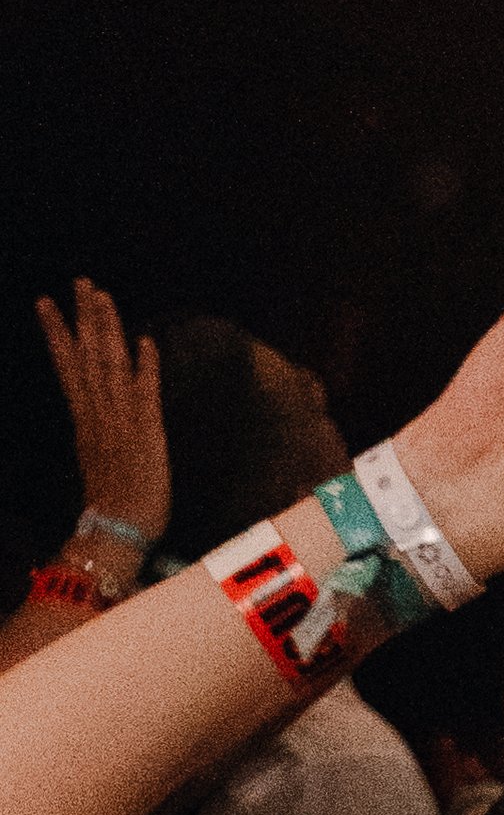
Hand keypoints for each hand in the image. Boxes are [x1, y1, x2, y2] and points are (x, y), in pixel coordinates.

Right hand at [36, 278, 169, 543]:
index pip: (68, 367)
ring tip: (102, 295)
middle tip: (81, 281)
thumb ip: (94, 436)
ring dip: (107, 329)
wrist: (118, 533)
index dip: (58, 333)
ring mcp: (120, 422)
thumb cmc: (112, 507)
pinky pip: (145, 394)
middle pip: (86, 357)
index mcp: (84, 421)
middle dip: (82, 317)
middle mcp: (98, 415)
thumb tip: (90, 419)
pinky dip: (145, 367)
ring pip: (109, 365)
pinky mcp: (146, 434)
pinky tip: (146, 341)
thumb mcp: (96, 463)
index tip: (46, 302)